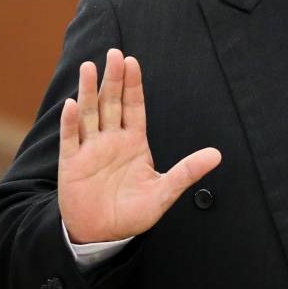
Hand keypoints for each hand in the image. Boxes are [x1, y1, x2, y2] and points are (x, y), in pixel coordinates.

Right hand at [57, 48, 220, 243]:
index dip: (132, 84)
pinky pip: (70, 139)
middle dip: (113, 79)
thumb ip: (187, 172)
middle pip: (111, 103)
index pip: (134, 107)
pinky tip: (73, 105)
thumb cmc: (133, 212)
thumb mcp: (164, 192)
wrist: (103, 235)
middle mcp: (111, 140)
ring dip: (88, 91)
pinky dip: (71, 123)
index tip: (132, 61)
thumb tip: (217, 155)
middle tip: (114, 53)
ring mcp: (90, 150)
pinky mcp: (72, 165)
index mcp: (133, 142)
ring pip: (89, 114)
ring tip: (88, 67)